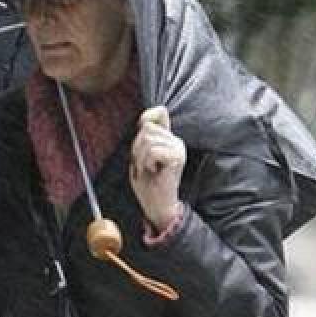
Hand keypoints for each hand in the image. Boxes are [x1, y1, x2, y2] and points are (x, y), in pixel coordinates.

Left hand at [129, 106, 185, 230]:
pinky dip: (147, 163)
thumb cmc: (147, 183)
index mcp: (168, 139)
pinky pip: (153, 151)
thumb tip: (150, 116)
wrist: (156, 205)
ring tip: (148, 169)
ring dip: (141, 157)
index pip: (159, 112)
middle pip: (147, 128)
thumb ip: (146, 137)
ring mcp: (178, 148)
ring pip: (147, 139)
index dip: (146, 118)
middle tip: (144, 164)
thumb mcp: (141, 155)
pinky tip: (153, 171)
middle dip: (137, 147)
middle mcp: (176, 141)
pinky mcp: (176, 157)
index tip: (141, 139)